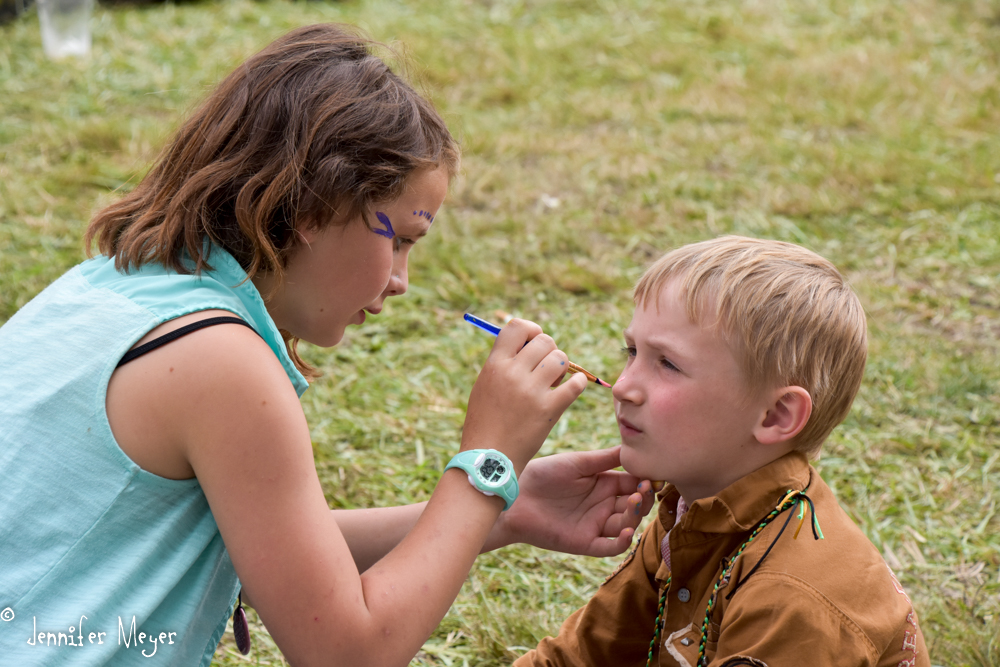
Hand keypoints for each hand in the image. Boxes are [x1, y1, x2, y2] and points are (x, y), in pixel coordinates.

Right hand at [461, 319, 587, 471]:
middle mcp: (513, 373)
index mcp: (495, 364)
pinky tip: (574, 386)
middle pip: (545, 341)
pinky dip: (578, 382)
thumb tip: (528, 341)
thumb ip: (503, 362)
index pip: (517, 326)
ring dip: (563, 368)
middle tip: (546, 368)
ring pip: (561, 359)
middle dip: (550, 351)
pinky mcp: (549, 410)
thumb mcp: (485, 385)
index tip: (534, 342)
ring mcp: (532, 391)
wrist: (489, 458)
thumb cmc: (486, 421)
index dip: (531, 330)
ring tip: (555, 381)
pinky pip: (575, 384)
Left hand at [486, 446, 659, 556]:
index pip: (634, 484)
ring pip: (626, 525)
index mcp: (604, 484)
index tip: (652, 476)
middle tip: (644, 489)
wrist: (515, 495)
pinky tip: (626, 531)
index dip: (646, 481)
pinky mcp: (584, 542)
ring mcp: (595, 525)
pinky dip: (621, 543)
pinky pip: (609, 547)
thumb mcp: (579, 462)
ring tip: (634, 502)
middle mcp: (604, 505)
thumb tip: (634, 447)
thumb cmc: (545, 473)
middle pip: (635, 506)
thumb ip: (606, 458)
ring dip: (635, 516)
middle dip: (643, 498)